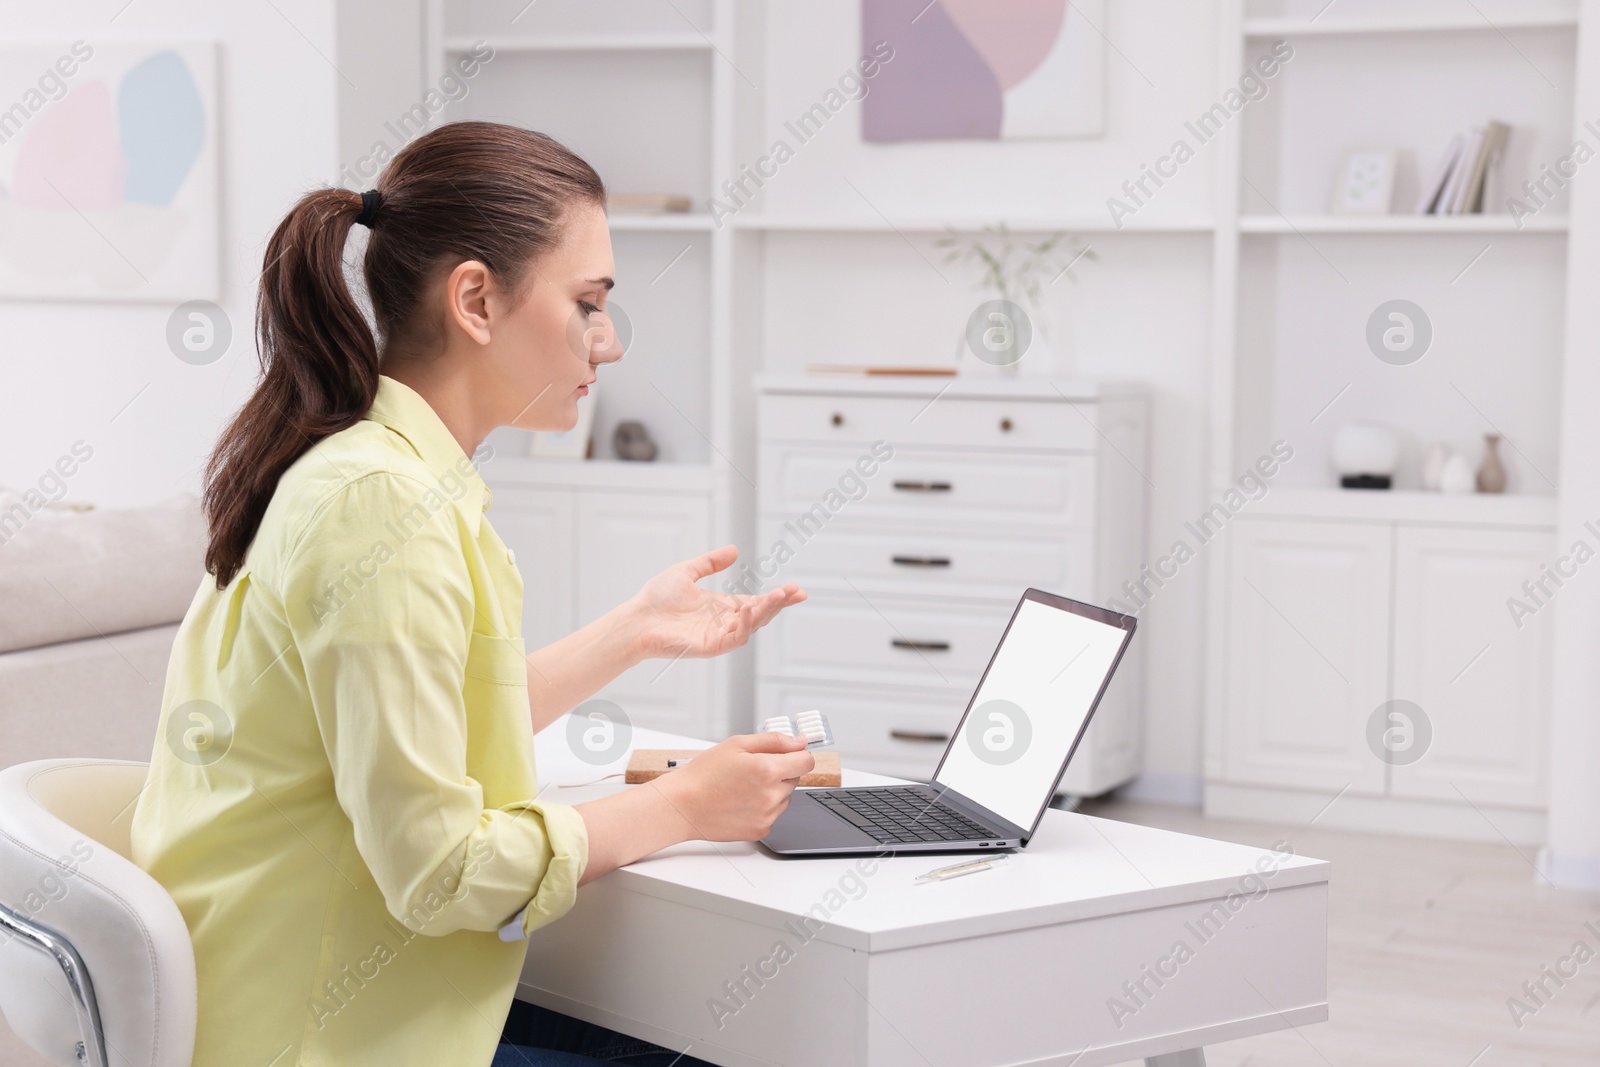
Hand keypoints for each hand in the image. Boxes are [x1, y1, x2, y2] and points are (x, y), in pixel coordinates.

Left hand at [626, 544, 805, 659]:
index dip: (776, 597)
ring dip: (767, 611)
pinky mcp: (711, 646)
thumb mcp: (687, 571)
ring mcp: (719, 636)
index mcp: (721, 607)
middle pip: (760, 614)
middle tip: (795, 591)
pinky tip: (752, 608)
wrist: (637, 619)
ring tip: (779, 596)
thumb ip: (710, 562)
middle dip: (779, 603)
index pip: (756, 602)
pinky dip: (747, 624)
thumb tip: (734, 550)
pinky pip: (736, 638)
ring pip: (752, 626)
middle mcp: (724, 622)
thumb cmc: (656, 600)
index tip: (795, 589)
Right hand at [654, 732, 814, 841]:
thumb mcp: (737, 744)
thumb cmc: (703, 774)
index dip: (797, 755)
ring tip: (742, 787)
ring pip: (784, 798)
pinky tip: (740, 802)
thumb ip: (774, 741)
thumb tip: (800, 742)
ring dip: (772, 791)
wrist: (682, 806)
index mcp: (768, 770)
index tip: (787, 754)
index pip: (806, 761)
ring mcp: (767, 816)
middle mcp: (772, 796)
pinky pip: (772, 815)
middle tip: (751, 770)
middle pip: (795, 779)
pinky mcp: (760, 831)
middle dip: (780, 771)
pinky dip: (762, 808)